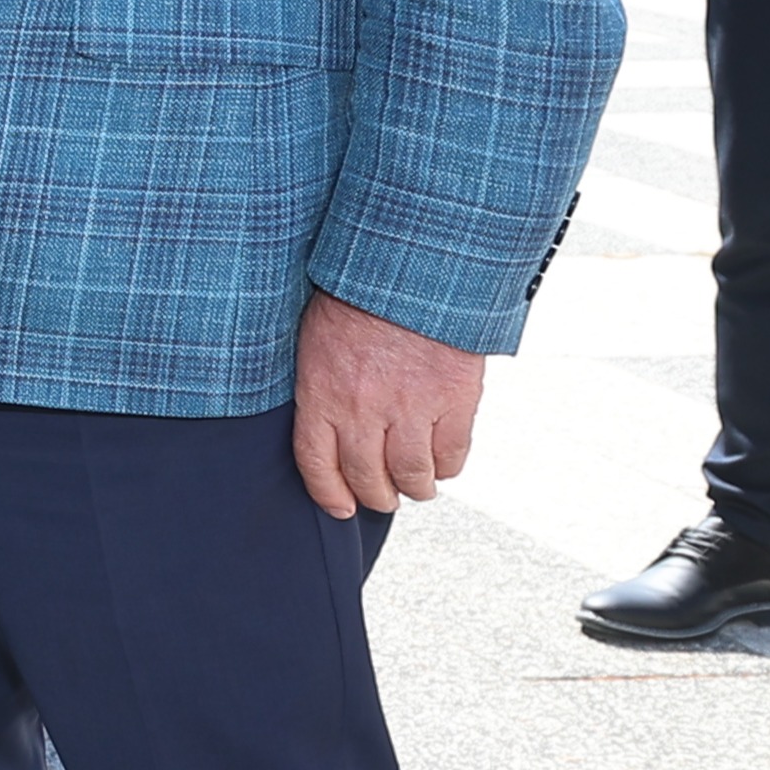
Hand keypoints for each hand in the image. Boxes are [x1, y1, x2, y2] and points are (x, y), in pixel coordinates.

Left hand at [291, 290, 483, 520]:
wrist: (413, 262)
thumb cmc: (357, 292)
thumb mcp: (315, 336)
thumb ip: (318, 382)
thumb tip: (321, 419)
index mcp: (321, 393)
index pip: (317, 465)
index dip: (329, 494)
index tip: (341, 507)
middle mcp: (362, 410)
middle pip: (367, 478)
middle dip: (375, 496)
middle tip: (382, 497)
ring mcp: (410, 408)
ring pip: (412, 476)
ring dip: (414, 488)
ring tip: (416, 486)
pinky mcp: (454, 400)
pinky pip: (452, 455)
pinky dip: (448, 467)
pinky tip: (443, 464)